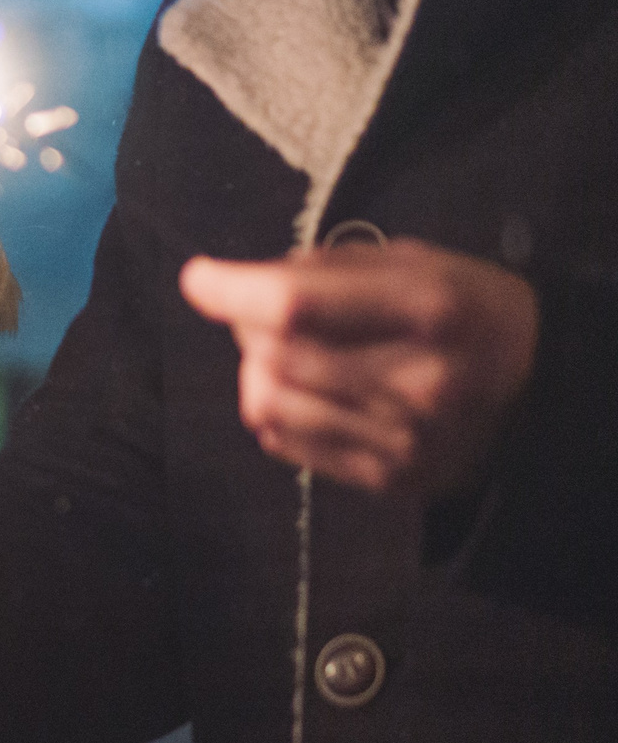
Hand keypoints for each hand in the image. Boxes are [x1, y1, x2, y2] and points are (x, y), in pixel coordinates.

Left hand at [181, 238, 536, 499]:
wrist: (543, 392)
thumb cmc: (465, 312)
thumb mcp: (418, 262)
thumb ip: (326, 269)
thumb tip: (236, 280)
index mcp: (433, 309)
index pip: (299, 305)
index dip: (233, 290)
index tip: (200, 278)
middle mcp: (422, 380)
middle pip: (274, 354)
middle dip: (248, 326)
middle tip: (267, 311)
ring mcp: (406, 439)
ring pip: (268, 401)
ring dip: (258, 369)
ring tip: (293, 351)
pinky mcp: (390, 479)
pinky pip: (283, 441)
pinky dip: (277, 408)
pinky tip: (311, 390)